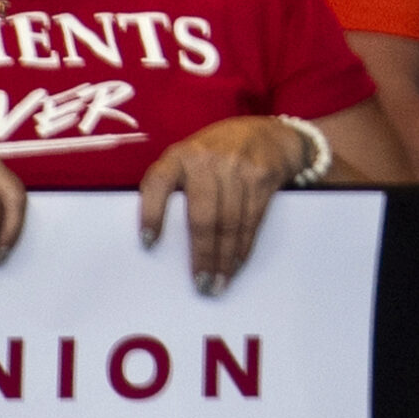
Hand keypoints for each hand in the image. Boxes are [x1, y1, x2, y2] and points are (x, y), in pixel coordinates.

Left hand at [137, 117, 311, 294]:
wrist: (269, 133)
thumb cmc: (219, 153)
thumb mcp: (191, 157)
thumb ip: (176, 185)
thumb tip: (160, 239)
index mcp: (179, 156)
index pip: (158, 184)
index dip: (152, 213)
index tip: (149, 244)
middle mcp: (207, 159)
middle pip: (203, 216)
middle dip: (202, 254)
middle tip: (200, 284)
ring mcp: (238, 167)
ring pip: (229, 223)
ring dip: (224, 258)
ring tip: (218, 284)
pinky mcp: (263, 176)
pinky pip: (252, 219)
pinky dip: (244, 246)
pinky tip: (237, 264)